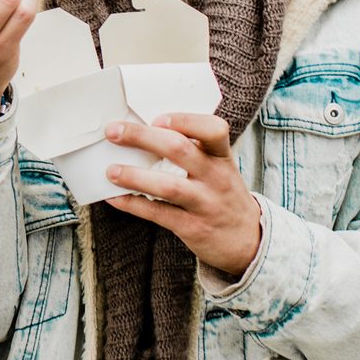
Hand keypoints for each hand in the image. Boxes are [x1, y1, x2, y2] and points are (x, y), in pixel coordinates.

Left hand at [101, 112, 262, 278]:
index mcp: (221, 157)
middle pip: (179, 150)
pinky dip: (134, 204)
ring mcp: (205, 203)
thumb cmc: (223, 196)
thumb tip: (143, 132)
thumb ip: (193, 151)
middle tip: (113, 131)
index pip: (214, 129)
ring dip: (135, 176)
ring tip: (111, 170)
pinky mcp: (193, 227)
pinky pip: (159, 214)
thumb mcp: (219, 169)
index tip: (157, 118)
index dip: (184, 121)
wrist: (248, 241)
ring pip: (168, 186)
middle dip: (142, 137)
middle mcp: (216, 177)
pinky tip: (114, 197)